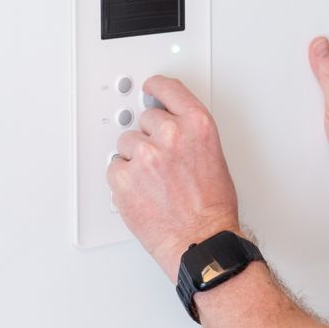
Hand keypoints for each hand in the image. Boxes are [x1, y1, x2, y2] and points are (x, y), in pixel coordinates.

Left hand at [106, 77, 242, 279]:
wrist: (202, 240)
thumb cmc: (212, 207)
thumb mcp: (214, 156)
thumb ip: (189, 134)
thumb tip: (169, 125)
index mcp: (196, 125)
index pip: (168, 89)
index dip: (155, 87)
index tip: (149, 87)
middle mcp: (171, 135)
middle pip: (144, 119)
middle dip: (149, 137)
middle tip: (161, 162)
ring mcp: (145, 156)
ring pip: (126, 143)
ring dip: (135, 159)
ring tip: (153, 181)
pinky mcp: (125, 178)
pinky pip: (114, 168)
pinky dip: (124, 180)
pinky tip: (142, 192)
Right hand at [308, 35, 328, 207]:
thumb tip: (321, 46)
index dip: (326, 32)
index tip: (310, 24)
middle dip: (312, 54)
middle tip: (296, 43)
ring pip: (323, 87)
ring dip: (309, 81)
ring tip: (295, 69)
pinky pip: (319, 108)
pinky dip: (308, 104)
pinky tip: (300, 106)